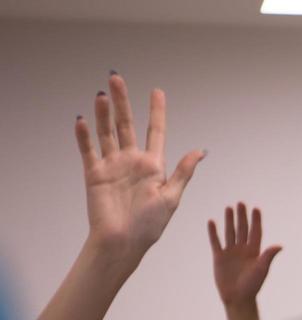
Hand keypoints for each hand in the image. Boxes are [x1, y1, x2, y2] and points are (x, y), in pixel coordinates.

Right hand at [74, 72, 204, 259]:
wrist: (123, 242)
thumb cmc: (150, 225)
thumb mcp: (172, 197)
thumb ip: (183, 172)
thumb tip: (200, 151)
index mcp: (153, 166)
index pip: (155, 131)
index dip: (156, 111)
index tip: (157, 91)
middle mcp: (132, 162)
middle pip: (126, 124)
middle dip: (122, 101)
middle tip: (116, 77)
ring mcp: (112, 166)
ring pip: (107, 132)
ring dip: (103, 113)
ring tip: (101, 93)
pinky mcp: (94, 174)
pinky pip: (88, 150)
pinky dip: (84, 135)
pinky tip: (82, 119)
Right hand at [209, 202, 281, 306]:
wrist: (238, 298)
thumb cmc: (252, 285)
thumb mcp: (262, 269)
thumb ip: (268, 256)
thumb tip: (279, 245)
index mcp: (255, 252)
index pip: (255, 232)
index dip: (256, 221)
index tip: (256, 208)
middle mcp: (243, 250)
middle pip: (242, 229)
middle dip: (242, 217)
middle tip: (241, 203)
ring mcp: (231, 253)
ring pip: (230, 232)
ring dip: (229, 221)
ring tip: (229, 208)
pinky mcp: (220, 257)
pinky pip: (216, 242)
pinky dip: (213, 232)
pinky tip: (212, 222)